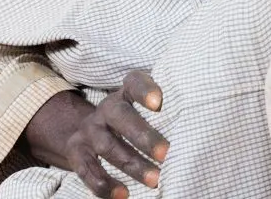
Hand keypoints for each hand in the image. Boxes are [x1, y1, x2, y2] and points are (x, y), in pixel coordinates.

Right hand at [22, 71, 168, 198]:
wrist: (88, 128)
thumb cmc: (130, 119)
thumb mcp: (140, 109)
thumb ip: (162, 113)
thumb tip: (194, 134)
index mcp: (125, 93)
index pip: (135, 84)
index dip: (145, 91)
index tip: (158, 103)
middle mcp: (106, 109)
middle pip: (122, 118)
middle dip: (145, 137)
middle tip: (166, 154)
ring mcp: (89, 130)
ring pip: (108, 147)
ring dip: (132, 165)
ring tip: (154, 180)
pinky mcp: (76, 152)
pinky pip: (87, 169)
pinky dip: (104, 184)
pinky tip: (122, 195)